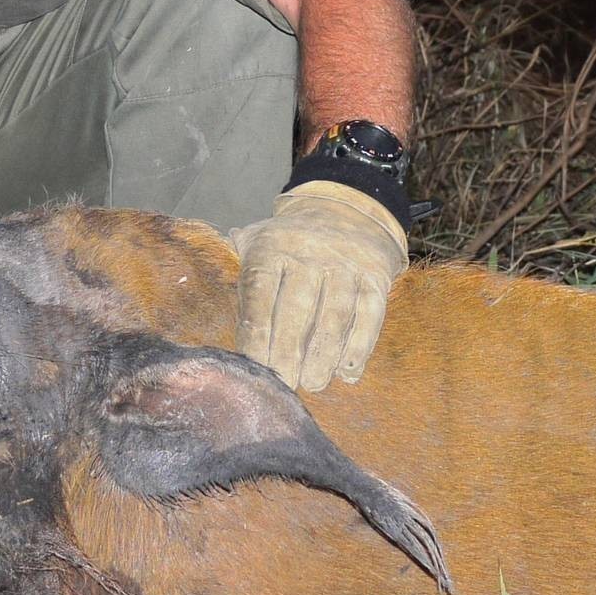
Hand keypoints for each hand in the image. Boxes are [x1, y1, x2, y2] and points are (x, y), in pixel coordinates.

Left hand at [232, 180, 407, 391]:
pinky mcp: (376, 275)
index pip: (260, 293)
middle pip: (298, 308)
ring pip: (335, 315)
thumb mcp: (258, 243)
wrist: (347, 209)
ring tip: (314, 383)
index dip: (256, 334)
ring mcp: (346, 263)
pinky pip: (370, 314)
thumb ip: (240, 280)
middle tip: (284, 385)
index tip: (255, 367)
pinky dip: (360, 346)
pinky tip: (348, 372)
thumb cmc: (290, 242)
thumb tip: (220, 318)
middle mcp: (309, 252)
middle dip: (289, 352)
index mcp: (272, 247)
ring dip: (324, 355)